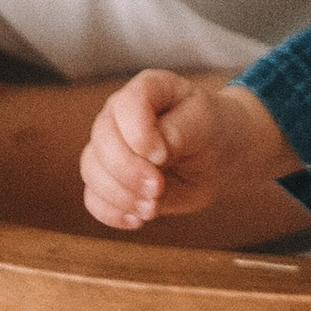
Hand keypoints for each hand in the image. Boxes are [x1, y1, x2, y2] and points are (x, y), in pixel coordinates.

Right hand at [80, 69, 287, 231]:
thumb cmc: (212, 131)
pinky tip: (137, 220)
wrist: (218, 158)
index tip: (163, 156)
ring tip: (152, 208)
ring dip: (120, 195)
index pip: (126, 105)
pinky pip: (93, 197)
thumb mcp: (205, 125)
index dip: (138, 134)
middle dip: (128, 171)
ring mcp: (110, 146)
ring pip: (92, 169)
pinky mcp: (108, 178)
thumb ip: (176, 133)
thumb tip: (148, 156)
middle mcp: (120, 114)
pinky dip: (111, 212)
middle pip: (103, 140)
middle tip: (158, 188)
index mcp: (147, 90)